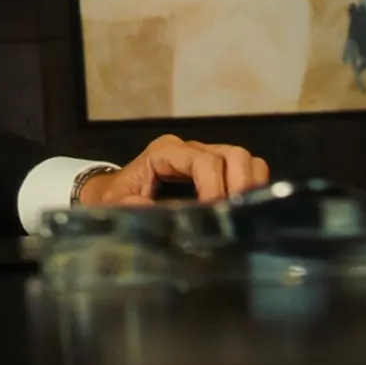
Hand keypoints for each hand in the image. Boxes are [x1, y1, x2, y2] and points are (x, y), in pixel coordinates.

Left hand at [77, 134, 270, 205]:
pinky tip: (243, 211)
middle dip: (239, 185)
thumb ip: (126, 205)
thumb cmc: (115, 198)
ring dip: (250, 186)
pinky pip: (247, 170)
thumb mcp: (113, 204)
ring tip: (242, 214)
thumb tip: (145, 205)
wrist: (115, 194)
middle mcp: (190, 148)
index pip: (202, 160)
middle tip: (235, 215)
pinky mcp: (217, 170)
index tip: (215, 212)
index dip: (213, 185)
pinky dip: (252, 188)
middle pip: (232, 154)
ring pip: (244, 160)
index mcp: (165, 152)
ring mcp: (206, 156)